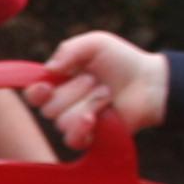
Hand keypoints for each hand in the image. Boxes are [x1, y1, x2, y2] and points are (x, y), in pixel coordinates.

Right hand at [28, 31, 170, 147]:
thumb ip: (68, 49)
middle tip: (96, 81)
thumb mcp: (96, 43)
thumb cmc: (122, 60)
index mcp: (60, 82)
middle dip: (74, 91)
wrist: (149, 82)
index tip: (47, 85)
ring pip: (63, 122)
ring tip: (107, 94)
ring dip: (89, 104)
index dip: (36, 92)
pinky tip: (96, 119)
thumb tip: (48, 70)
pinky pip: (73, 140)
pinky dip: (82, 128)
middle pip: (48, 108)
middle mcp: (64, 104)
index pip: (33, 94)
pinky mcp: (90, 138)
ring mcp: (76, 122)